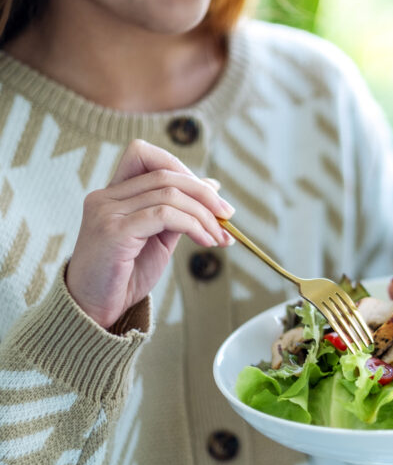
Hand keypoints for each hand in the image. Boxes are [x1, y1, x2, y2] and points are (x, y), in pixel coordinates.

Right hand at [66, 140, 234, 328]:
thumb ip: (179, 210)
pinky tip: (206, 241)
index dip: (181, 167)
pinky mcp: (113, 231)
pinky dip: (193, 225)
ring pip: (168, 194)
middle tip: (227, 215)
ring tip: (219, 236)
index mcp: (112, 194)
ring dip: (204, 214)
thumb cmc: (125, 275)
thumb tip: (211, 185)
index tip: (211, 194)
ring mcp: (106, 212)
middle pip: (164, 173)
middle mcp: (105, 197)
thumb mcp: (158, 237)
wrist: (93, 310)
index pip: (144, 154)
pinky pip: (164, 215)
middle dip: (204, 193)